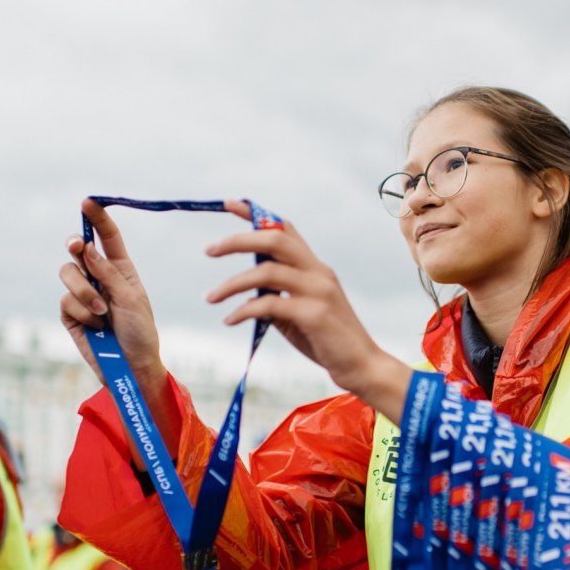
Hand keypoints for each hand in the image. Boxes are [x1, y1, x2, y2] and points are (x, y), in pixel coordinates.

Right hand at [59, 198, 166, 387]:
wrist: (132, 366)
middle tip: (79, 248)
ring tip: (103, 312)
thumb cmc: (140, 332)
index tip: (88, 201)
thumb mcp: (131, 299)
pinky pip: (66, 300)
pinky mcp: (70, 314)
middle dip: (76, 246)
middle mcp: (99, 278)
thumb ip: (109, 273)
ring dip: (85, 291)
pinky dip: (82, 312)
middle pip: (77, 251)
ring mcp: (82, 295)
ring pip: (67, 273)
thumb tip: (88, 249)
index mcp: (120, 269)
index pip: (107, 237)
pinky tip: (97, 326)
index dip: (97, 218)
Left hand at [205, 201, 411, 421]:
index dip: (256, 214)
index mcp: (315, 267)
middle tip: (209, 250)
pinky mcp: (314, 314)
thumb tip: (244, 289)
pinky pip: (269, 304)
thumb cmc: (327, 340)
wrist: (361, 366)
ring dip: (232, 283)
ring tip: (210, 297)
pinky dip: (244, 310)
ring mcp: (318, 291)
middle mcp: (318, 272)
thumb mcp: (298, 310)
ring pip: (267, 272)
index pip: (285, 229)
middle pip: (274, 240)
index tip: (229, 203)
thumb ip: (277, 294)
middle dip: (238, 240)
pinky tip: (230, 320)